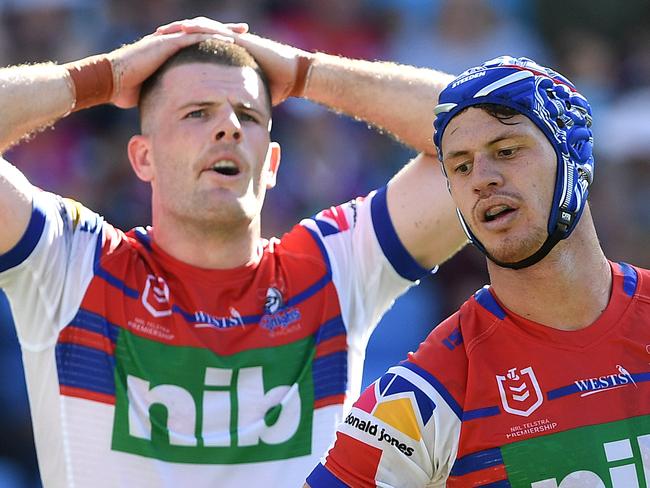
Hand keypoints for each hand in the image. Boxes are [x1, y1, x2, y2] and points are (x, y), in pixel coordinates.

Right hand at [107, 26, 242, 108]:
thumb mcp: (154, 91)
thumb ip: (166, 94)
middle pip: (203, 33)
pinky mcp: (165, 43)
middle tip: (245, 30)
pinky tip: (227, 38)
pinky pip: (192, 37)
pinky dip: (210, 37)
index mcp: (170, 52)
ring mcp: (168, 40)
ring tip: (241, 31)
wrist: (110, 81)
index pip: (198, 45)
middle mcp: (170, 42)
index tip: (235, 47)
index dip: (216, 44)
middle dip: (225, 31)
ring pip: (201, 31)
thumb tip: (173, 110)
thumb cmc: (127, 90)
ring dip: (222, 30)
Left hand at [155, 17, 310, 104]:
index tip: (158, 57)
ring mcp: (232, 38)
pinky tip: (182, 29)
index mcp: (224, 57)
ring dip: (179, 29)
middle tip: (151, 39)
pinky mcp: (238, 38)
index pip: (195, 50)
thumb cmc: (276, 88)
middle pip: (192, 36)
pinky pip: (214, 29)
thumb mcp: (247, 97)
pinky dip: (198, 28)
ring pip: (199, 28)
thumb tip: (227, 124)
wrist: (293, 76)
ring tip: (161, 32)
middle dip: (172, 37)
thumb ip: (235, 104)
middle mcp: (226, 45)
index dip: (176, 52)